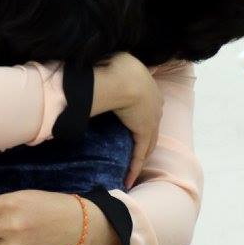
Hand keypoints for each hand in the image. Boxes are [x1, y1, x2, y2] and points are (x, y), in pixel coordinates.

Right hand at [93, 53, 162, 188]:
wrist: (123, 77)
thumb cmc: (115, 66)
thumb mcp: (113, 64)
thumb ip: (105, 71)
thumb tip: (88, 72)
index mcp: (148, 86)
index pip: (146, 106)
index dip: (141, 116)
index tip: (132, 122)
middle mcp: (155, 104)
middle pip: (151, 126)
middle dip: (145, 138)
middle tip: (135, 150)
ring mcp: (152, 119)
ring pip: (148, 142)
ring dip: (141, 155)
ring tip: (132, 168)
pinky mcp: (145, 132)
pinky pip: (140, 154)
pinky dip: (134, 167)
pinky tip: (128, 180)